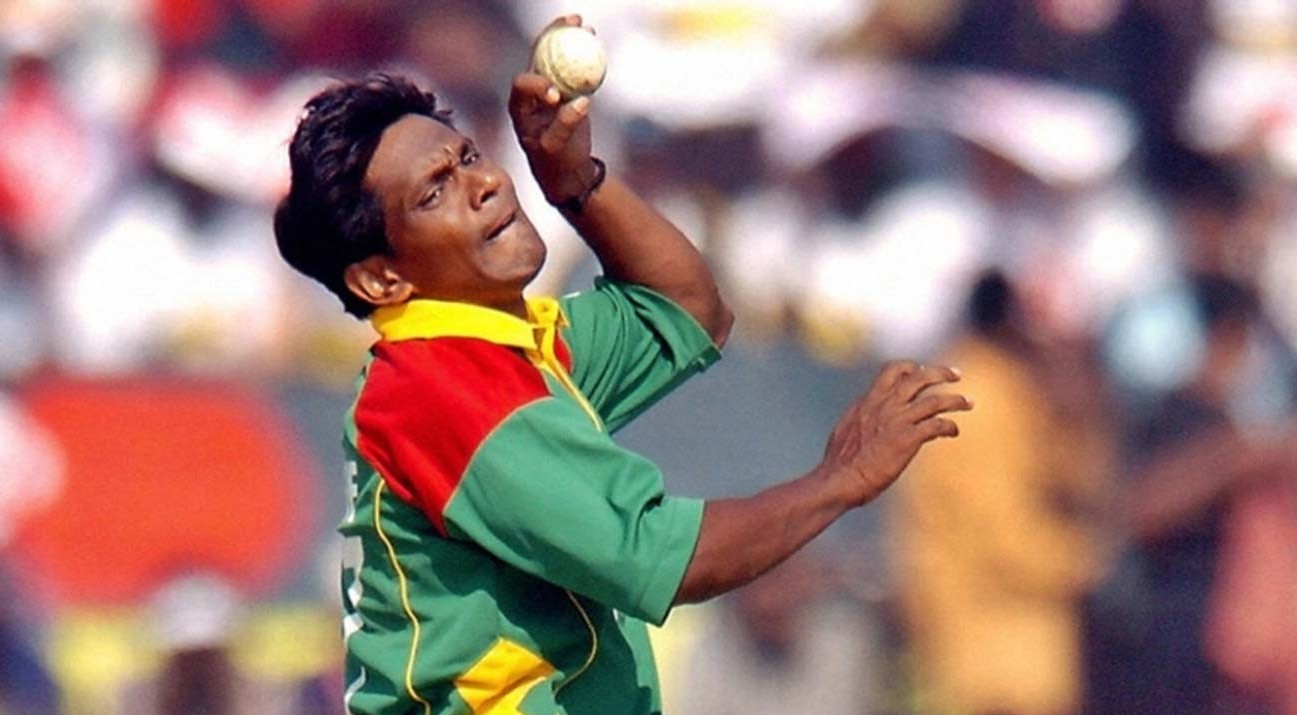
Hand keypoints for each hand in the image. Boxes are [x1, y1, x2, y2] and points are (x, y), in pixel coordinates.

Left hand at [509, 16, 597, 204]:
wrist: (568, 170)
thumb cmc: (556, 162)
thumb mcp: (556, 148)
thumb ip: (565, 125)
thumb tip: (582, 101)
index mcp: (520, 107)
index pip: (522, 85)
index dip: (537, 84)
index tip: (555, 94)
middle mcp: (532, 92)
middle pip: (537, 58)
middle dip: (550, 39)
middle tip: (566, 30)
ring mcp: (550, 88)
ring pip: (556, 58)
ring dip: (568, 39)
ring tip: (583, 26)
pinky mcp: (567, 90)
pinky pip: (574, 68)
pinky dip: (583, 53)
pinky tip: (593, 38)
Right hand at [819, 361, 970, 505]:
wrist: (839, 480)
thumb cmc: (839, 464)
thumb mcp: (845, 430)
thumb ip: (860, 419)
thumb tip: (864, 420)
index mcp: (867, 401)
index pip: (892, 372)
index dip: (910, 368)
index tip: (921, 370)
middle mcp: (883, 405)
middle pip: (918, 377)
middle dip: (940, 373)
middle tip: (956, 375)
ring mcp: (896, 421)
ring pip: (934, 400)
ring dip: (955, 399)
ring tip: (968, 402)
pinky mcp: (907, 439)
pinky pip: (937, 426)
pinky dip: (949, 426)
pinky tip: (953, 431)